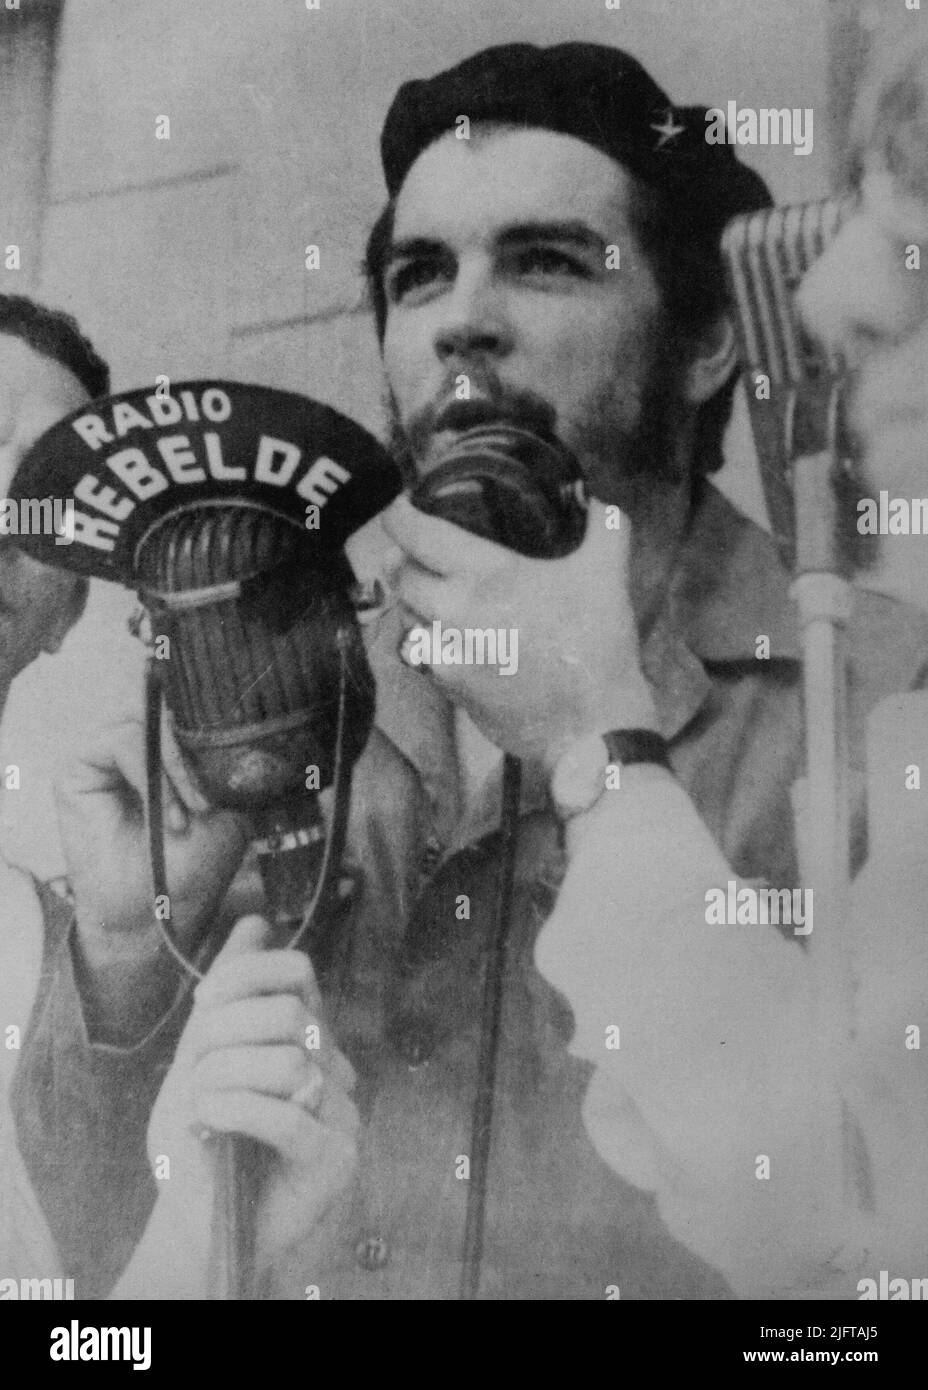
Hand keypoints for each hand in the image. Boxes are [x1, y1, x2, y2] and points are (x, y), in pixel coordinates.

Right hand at [58, 700, 250, 956]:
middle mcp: (135, 739)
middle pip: (168, 699)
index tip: (239, 761)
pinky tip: (169, 812)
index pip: (188, 700)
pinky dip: (153, 772)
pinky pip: (123, 740)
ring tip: (193, 811)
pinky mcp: (77, 765)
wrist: (155, 912)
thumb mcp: (226, 802)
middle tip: (212, 795)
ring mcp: (104, 750)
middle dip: (198, 744)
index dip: (215, 719)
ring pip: (148, 717)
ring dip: (178, 765)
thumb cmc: (193, 862)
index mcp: (168, 743)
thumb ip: (221, 755)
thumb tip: (224, 711)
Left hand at [147, 916, 358, 1274]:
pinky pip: (285, 1114)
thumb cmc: (204, 1139)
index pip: (296, 970)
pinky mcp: (336, 1158)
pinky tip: (209, 1126)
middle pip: (286, 1013)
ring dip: (220, 1083)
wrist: (198, 1222)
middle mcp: (334, 1066)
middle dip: (220, 1038)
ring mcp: (343, 1113)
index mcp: (308, 1034)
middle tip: (192, 1075)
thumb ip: (233, 990)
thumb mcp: (206, 1053)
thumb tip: (254, 921)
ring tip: (199, 1111)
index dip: (244, 978)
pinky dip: (232, 1113)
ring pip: (285, 1062)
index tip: (202, 1010)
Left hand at [381, 494, 657, 766]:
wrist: (591, 728)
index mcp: (484, 576)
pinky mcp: (450, 690)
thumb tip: (592, 502)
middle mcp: (453, 614)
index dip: (400, 515)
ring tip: (432, 592)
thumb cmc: (597, 648)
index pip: (417, 535)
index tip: (401, 508)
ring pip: (407, 618)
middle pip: (400, 576)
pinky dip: (431, 640)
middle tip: (414, 549)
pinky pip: (424, 656)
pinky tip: (455, 638)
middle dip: (401, 557)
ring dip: (413, 601)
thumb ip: (601, 526)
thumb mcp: (608, 573)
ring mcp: (447, 656)